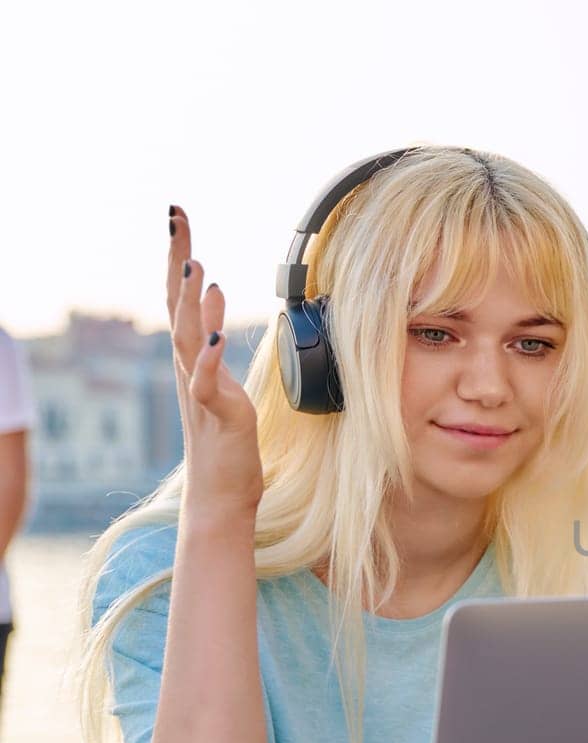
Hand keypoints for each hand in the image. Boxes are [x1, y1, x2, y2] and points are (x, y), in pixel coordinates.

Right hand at [167, 207, 263, 519]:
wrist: (220, 492)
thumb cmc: (224, 438)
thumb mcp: (222, 377)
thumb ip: (212, 336)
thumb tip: (213, 291)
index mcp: (192, 355)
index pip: (182, 297)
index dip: (180, 256)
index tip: (179, 218)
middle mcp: (188, 367)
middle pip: (177, 305)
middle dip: (178, 260)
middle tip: (177, 219)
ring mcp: (199, 391)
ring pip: (188, 338)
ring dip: (192, 303)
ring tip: (198, 267)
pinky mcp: (216, 415)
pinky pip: (206, 384)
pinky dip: (209, 360)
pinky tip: (215, 337)